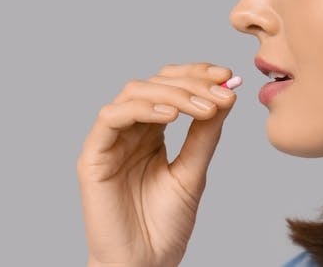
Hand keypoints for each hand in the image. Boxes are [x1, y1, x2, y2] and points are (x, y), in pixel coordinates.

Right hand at [77, 63, 238, 266]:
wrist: (144, 264)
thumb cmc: (164, 226)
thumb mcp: (193, 173)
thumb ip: (205, 135)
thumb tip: (226, 95)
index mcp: (151, 133)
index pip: (170, 87)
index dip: (197, 75)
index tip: (229, 77)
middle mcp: (129, 131)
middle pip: (153, 83)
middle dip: (190, 82)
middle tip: (221, 91)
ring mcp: (110, 141)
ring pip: (133, 93)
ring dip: (172, 93)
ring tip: (203, 108)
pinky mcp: (93, 155)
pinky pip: (110, 118)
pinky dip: (140, 109)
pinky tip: (170, 115)